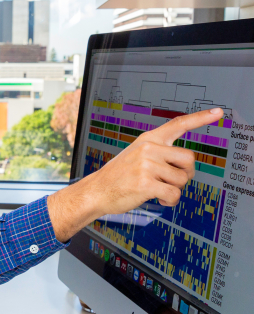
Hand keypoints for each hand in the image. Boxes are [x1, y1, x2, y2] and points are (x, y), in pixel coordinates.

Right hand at [48, 108, 222, 241]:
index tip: (218, 113)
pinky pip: (174, 194)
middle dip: (185, 174)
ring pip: (183, 179)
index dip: (200, 118)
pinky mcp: (146, 183)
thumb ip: (159, 153)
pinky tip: (158, 198)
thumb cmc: (117, 177)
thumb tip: (186, 165)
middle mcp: (148, 149)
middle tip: (171, 180)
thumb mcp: (135, 156)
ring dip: (175, 189)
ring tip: (158, 190)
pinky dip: (169, 200)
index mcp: (148, 140)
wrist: (95, 191)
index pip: (177, 124)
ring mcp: (147, 165)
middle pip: (189, 159)